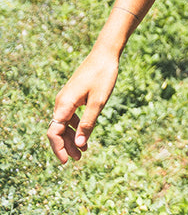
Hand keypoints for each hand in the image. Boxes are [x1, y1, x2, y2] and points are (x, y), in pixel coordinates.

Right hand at [47, 49, 119, 163]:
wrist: (105, 54)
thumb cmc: (103, 75)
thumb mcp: (98, 101)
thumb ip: (88, 123)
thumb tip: (79, 145)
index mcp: (64, 104)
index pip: (55, 132)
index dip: (58, 148)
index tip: (66, 161)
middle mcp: (61, 102)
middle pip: (58, 130)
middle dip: (66, 146)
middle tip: (78, 159)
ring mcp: (67, 98)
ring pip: (64, 124)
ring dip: (72, 138)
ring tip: (83, 151)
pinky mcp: (73, 96)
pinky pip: (70, 116)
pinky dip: (76, 127)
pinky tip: (85, 135)